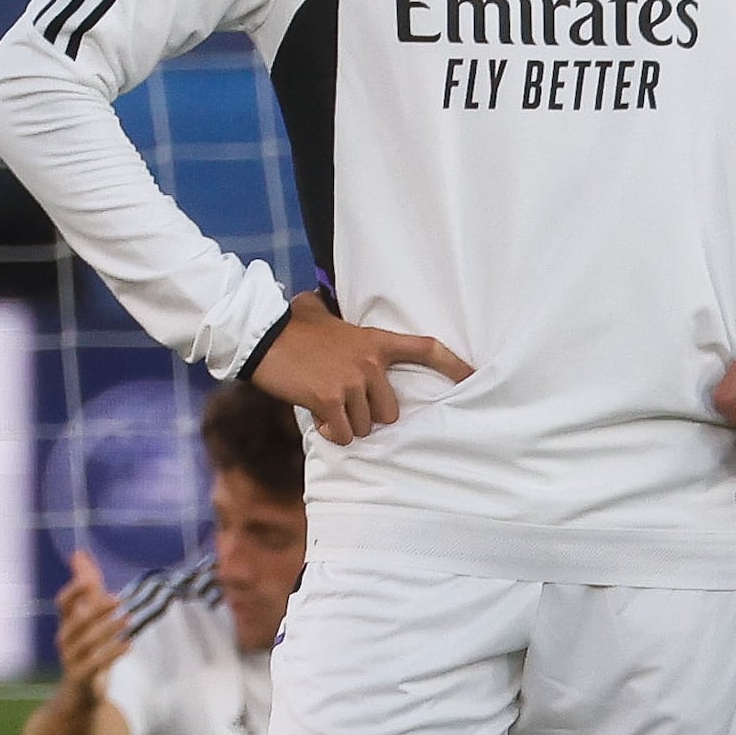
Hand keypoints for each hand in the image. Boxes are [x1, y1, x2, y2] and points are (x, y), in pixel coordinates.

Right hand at [51, 546, 128, 698]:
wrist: (79, 695)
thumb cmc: (86, 650)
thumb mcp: (88, 618)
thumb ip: (86, 586)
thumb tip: (79, 553)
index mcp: (66, 624)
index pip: (62, 604)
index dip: (73, 591)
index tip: (89, 579)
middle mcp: (65, 640)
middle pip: (76, 621)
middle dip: (96, 609)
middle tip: (120, 598)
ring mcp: (71, 660)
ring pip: (86, 642)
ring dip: (108, 629)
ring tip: (129, 619)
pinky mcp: (81, 677)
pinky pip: (94, 664)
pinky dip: (112, 653)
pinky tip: (129, 644)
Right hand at [250, 302, 472, 444]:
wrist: (262, 338)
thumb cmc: (288, 328)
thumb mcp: (319, 315)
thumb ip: (329, 313)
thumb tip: (311, 301)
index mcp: (376, 342)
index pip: (427, 349)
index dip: (454, 365)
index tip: (473, 377)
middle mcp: (370, 364)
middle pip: (389, 411)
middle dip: (367, 415)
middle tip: (344, 405)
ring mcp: (351, 383)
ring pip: (363, 426)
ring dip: (345, 424)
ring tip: (325, 408)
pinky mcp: (329, 400)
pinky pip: (342, 433)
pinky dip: (329, 432)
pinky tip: (317, 419)